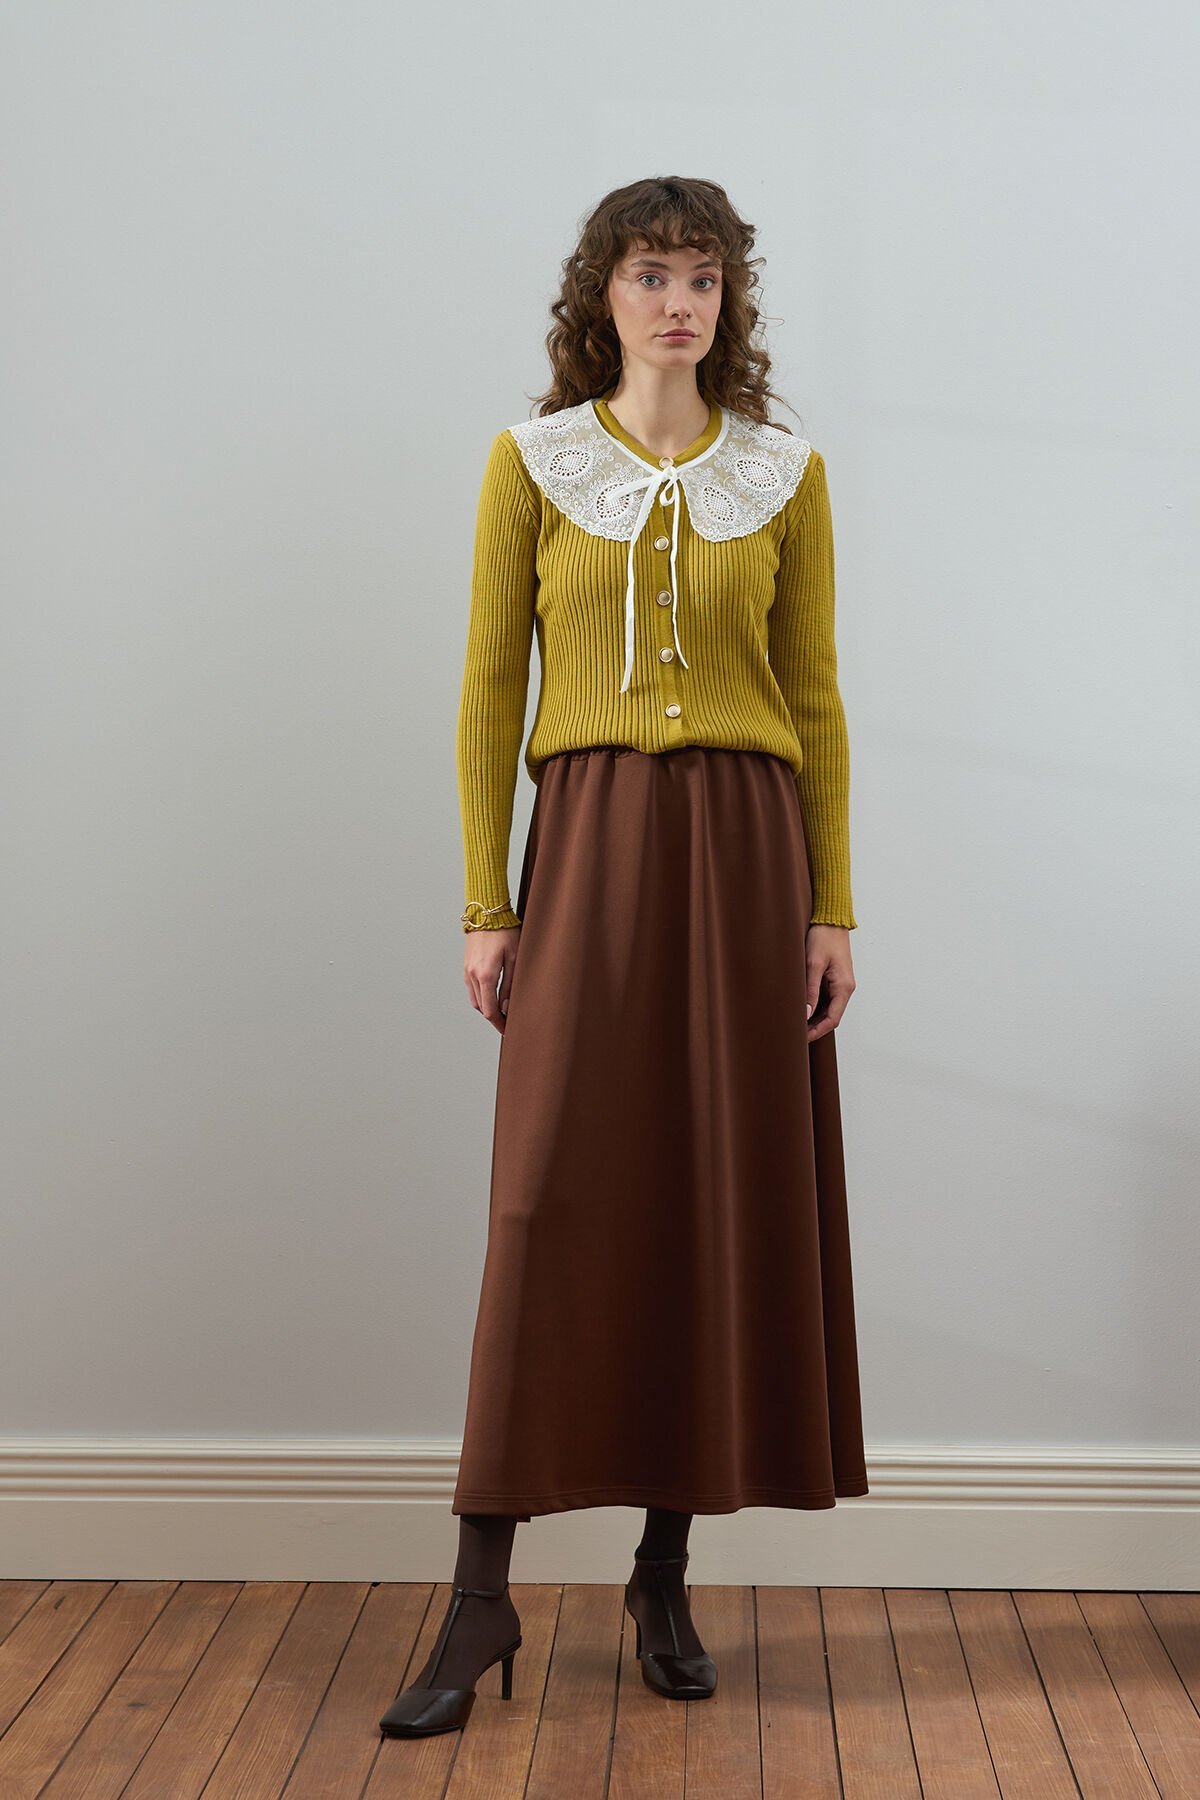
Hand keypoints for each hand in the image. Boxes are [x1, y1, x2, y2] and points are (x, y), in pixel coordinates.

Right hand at [463, 926, 520, 1034]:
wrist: (486, 913)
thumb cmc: (505, 932)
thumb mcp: (515, 959)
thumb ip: (510, 985)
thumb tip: (507, 1007)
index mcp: (485, 976)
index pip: (489, 1010)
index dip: (499, 1023)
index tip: (508, 1030)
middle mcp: (472, 975)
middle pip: (481, 1007)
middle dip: (493, 1017)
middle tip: (507, 1022)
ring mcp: (467, 970)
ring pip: (474, 999)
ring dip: (486, 1007)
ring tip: (502, 1010)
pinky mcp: (466, 965)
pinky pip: (471, 988)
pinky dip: (481, 996)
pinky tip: (492, 994)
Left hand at [805, 924, 854, 1041]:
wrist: (830, 919)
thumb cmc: (823, 938)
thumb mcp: (813, 964)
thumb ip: (810, 990)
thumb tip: (805, 1013)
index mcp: (844, 987)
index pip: (833, 1019)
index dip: (817, 1031)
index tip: (802, 1037)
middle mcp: (845, 988)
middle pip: (832, 1017)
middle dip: (815, 1027)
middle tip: (795, 1033)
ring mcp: (841, 984)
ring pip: (829, 1009)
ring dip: (815, 1018)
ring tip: (796, 1023)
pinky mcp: (834, 978)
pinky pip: (826, 999)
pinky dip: (815, 1006)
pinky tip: (802, 1008)